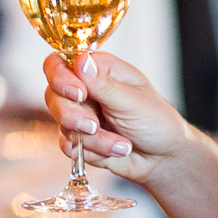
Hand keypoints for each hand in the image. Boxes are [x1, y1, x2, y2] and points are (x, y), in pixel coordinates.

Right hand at [42, 52, 198, 186]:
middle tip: (94, 126)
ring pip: (62, 125)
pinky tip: (114, 151)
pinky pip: (67, 146)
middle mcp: (85, 90)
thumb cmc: (156, 122)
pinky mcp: (79, 139)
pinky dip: (92, 152)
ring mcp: (80, 115)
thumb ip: (102, 83)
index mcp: (98, 70)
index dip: (61, 78)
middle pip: (53, 95)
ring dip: (94, 140)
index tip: (79, 94)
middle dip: (73, 116)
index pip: (59, 63)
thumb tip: (79, 59)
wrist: (163, 158)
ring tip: (122, 144)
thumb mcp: (132, 101)